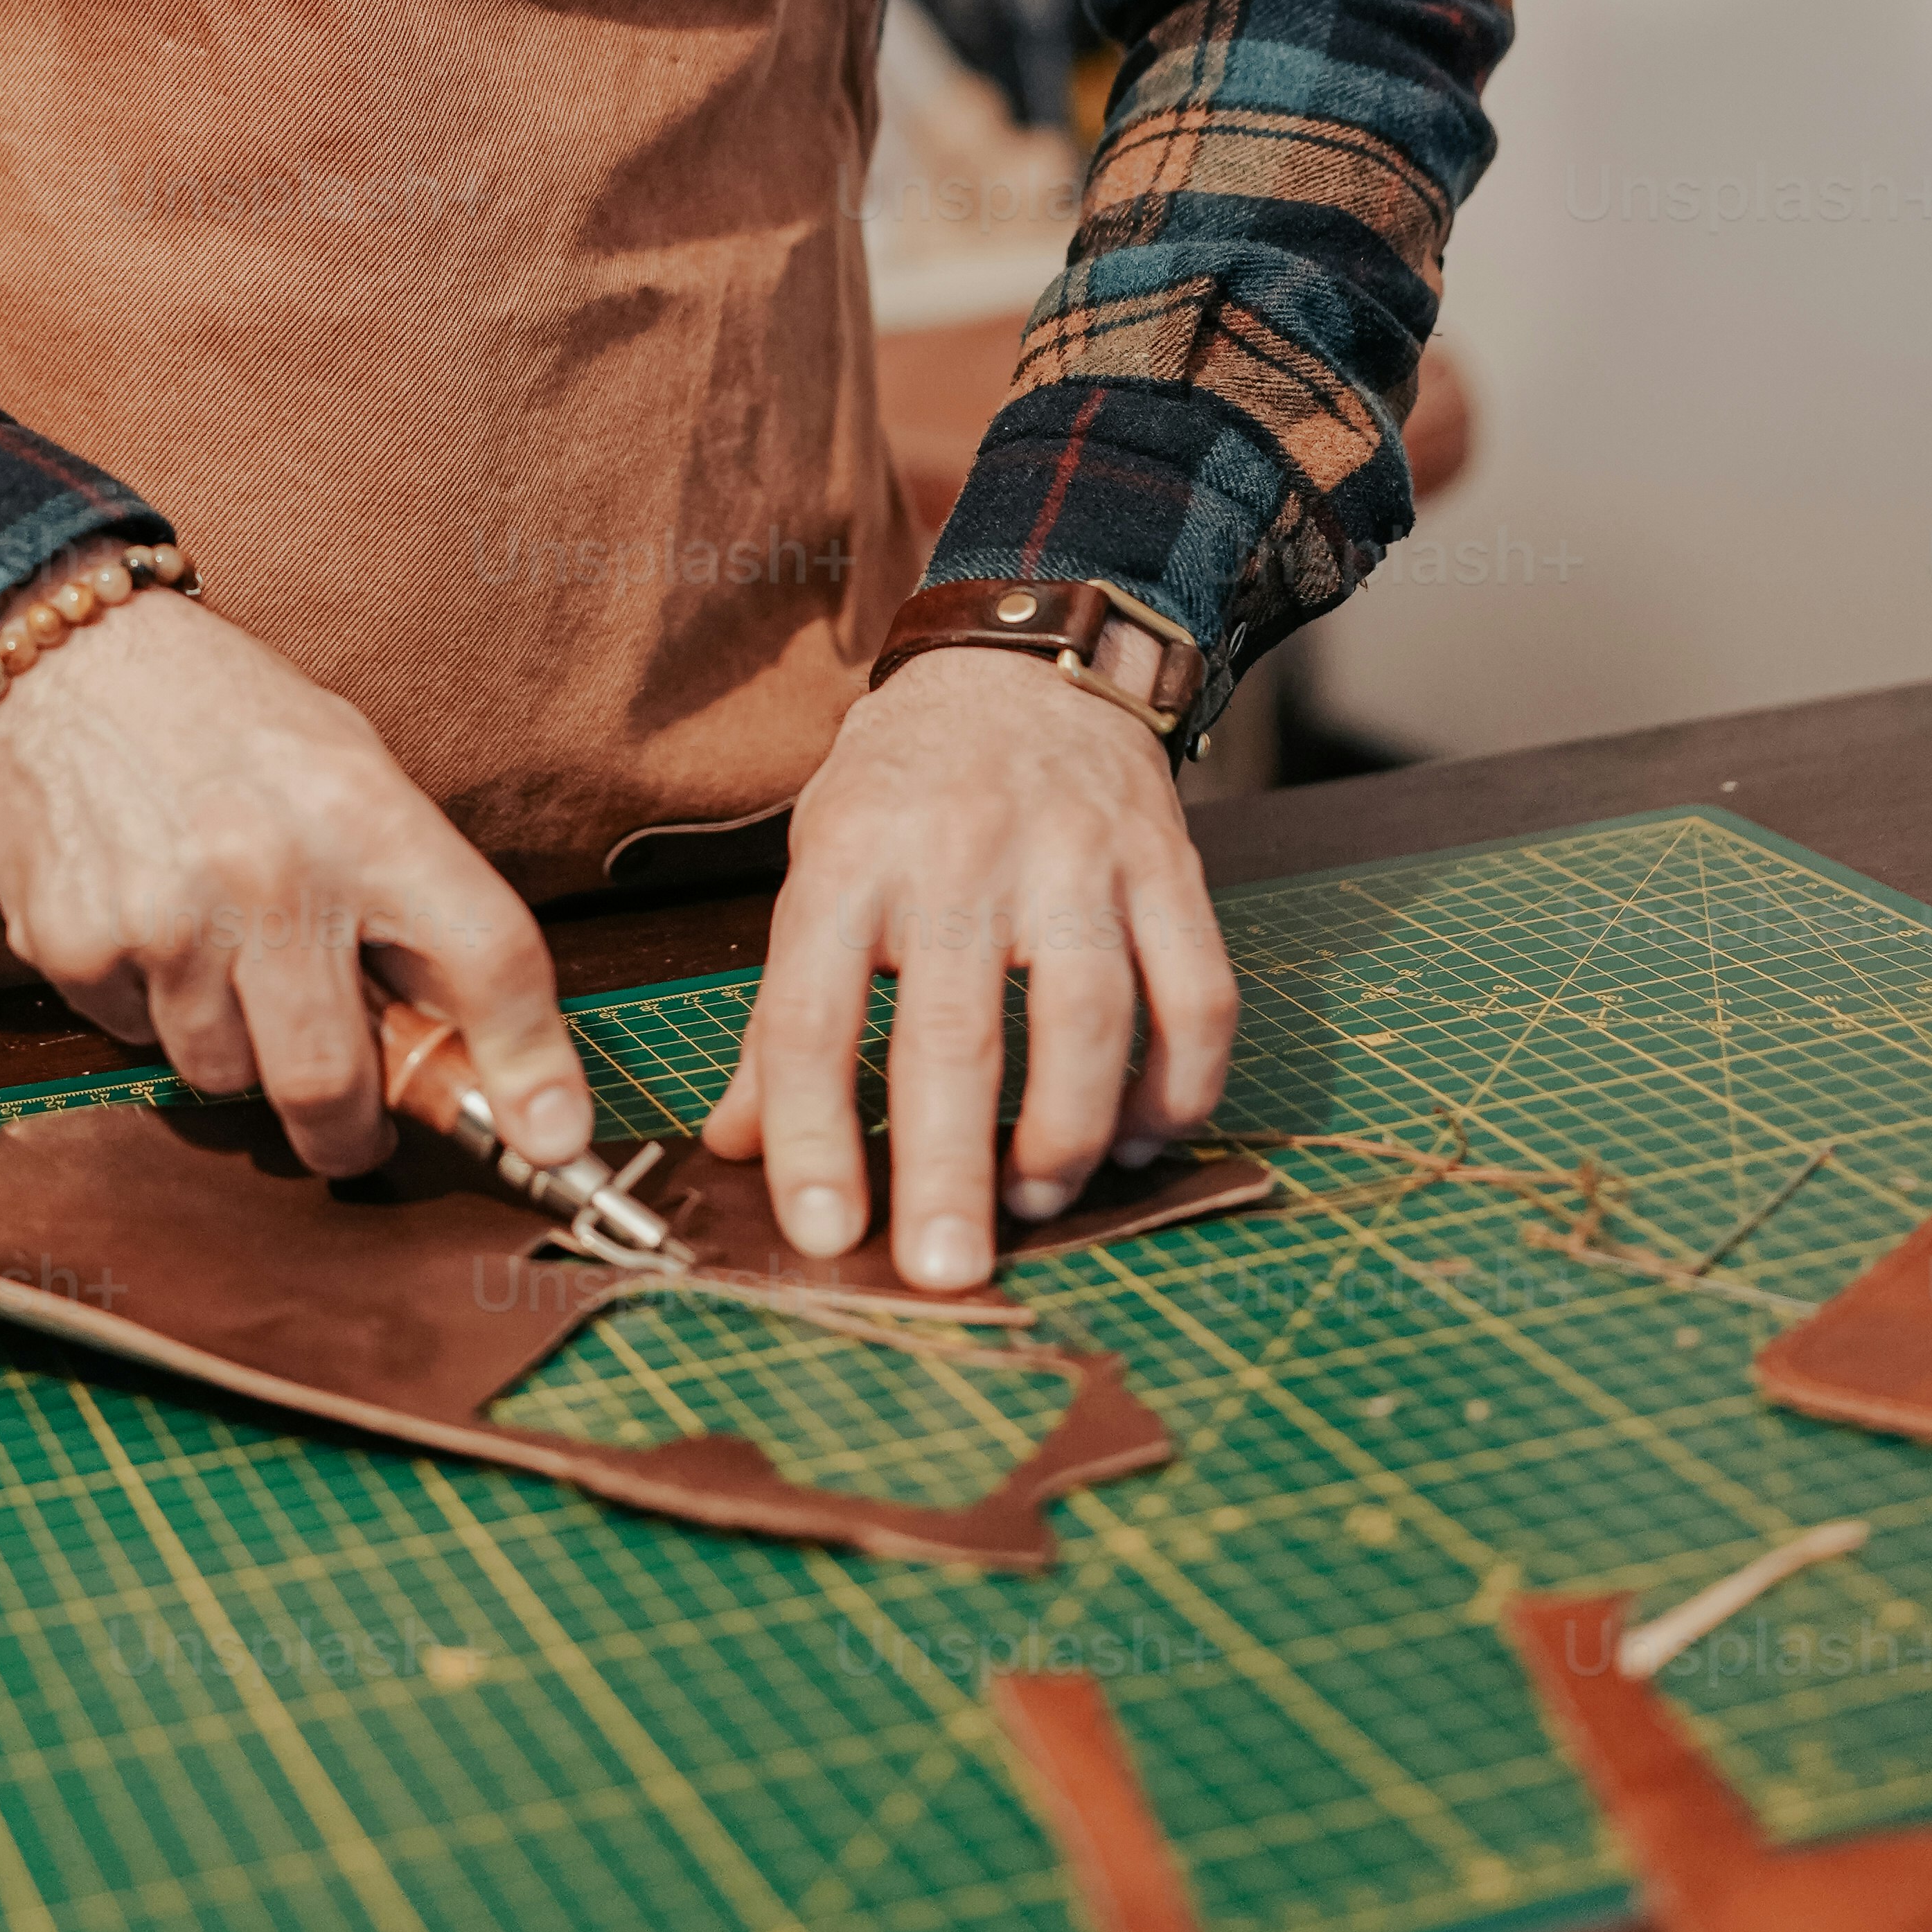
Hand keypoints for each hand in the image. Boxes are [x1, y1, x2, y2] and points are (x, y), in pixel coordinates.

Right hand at [0, 575, 592, 1184]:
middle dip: (347, 1133)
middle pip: (333, 1082)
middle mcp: (270, 870)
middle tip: (351, 1125)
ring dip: (235, 1050)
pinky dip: (149, 1008)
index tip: (550, 1138)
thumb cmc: (229, 721)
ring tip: (222, 957)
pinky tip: (147, 926)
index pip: (485, 957)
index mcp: (365, 815)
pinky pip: (135, 1040)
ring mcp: (165, 914)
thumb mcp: (350, 769)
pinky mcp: (75, 943)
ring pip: (226, 1078)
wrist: (68, 656)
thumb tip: (470, 1052)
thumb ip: (409, 901)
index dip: (530, 1064)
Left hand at [703, 625, 1238, 1295]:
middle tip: (945, 1273)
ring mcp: (1075, 854)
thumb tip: (737, 1146)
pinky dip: (1177, 1084)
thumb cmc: (903, 785)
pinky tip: (1142, 1138)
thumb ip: (783, 1011)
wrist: (1022, 659)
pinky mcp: (1166, 861)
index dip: (812, 1132)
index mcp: (851, 859)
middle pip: (955, 1035)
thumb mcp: (818, 864)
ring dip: (1068, 1133)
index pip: (813, 1014)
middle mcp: (960, 854)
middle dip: (948, 1171)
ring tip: (1041, 1201)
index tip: (821, 1232)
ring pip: (1087, 1019)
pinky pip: (1195, 993)